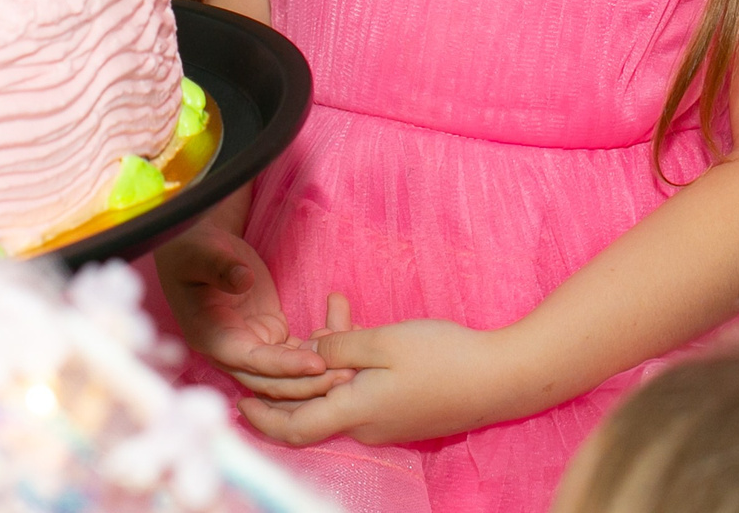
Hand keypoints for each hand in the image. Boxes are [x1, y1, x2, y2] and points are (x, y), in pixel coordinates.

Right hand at [153, 223, 346, 399]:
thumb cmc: (195, 250)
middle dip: (307, 383)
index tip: (317, 363)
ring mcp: (251, 347)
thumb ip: (220, 267)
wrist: (197, 250)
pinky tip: (345, 342)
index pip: (250, 361)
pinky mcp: (269, 338)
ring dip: (316, 377)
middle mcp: (229, 351)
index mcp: (210, 336)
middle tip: (346, 375)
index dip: (283, 366)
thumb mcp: (200, 254)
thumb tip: (241, 279)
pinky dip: (319, 354)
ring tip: (352, 368)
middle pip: (271, 380)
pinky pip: (296, 354)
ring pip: (286, 376)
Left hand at [239, 299, 517, 447]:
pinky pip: (364, 389)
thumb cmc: (443, 358)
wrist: (501, 379)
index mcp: (354, 412)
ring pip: (341, 390)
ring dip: (330, 358)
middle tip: (285, 339)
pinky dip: (354, 362)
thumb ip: (340, 345)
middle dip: (296, 372)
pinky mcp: (403, 412)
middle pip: (313, 406)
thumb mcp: (384, 341)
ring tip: (335, 310)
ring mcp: (386, 422)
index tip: (238, 401)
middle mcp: (364, 426)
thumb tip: (310, 350)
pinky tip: (360, 327)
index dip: (261, 419)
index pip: (293, 428)